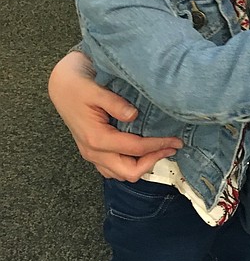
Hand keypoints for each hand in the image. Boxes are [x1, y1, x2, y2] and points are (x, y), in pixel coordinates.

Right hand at [48, 52, 182, 180]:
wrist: (62, 87)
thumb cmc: (79, 86)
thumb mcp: (97, 90)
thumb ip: (115, 103)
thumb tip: (134, 115)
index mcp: (97, 138)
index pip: (135, 149)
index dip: (158, 146)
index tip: (176, 140)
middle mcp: (93, 151)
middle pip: (129, 171)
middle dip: (153, 160)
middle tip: (172, 146)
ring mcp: (92, 154)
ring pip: (121, 174)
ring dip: (143, 165)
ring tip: (161, 149)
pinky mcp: (93, 152)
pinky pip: (113, 170)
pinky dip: (131, 164)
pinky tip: (144, 152)